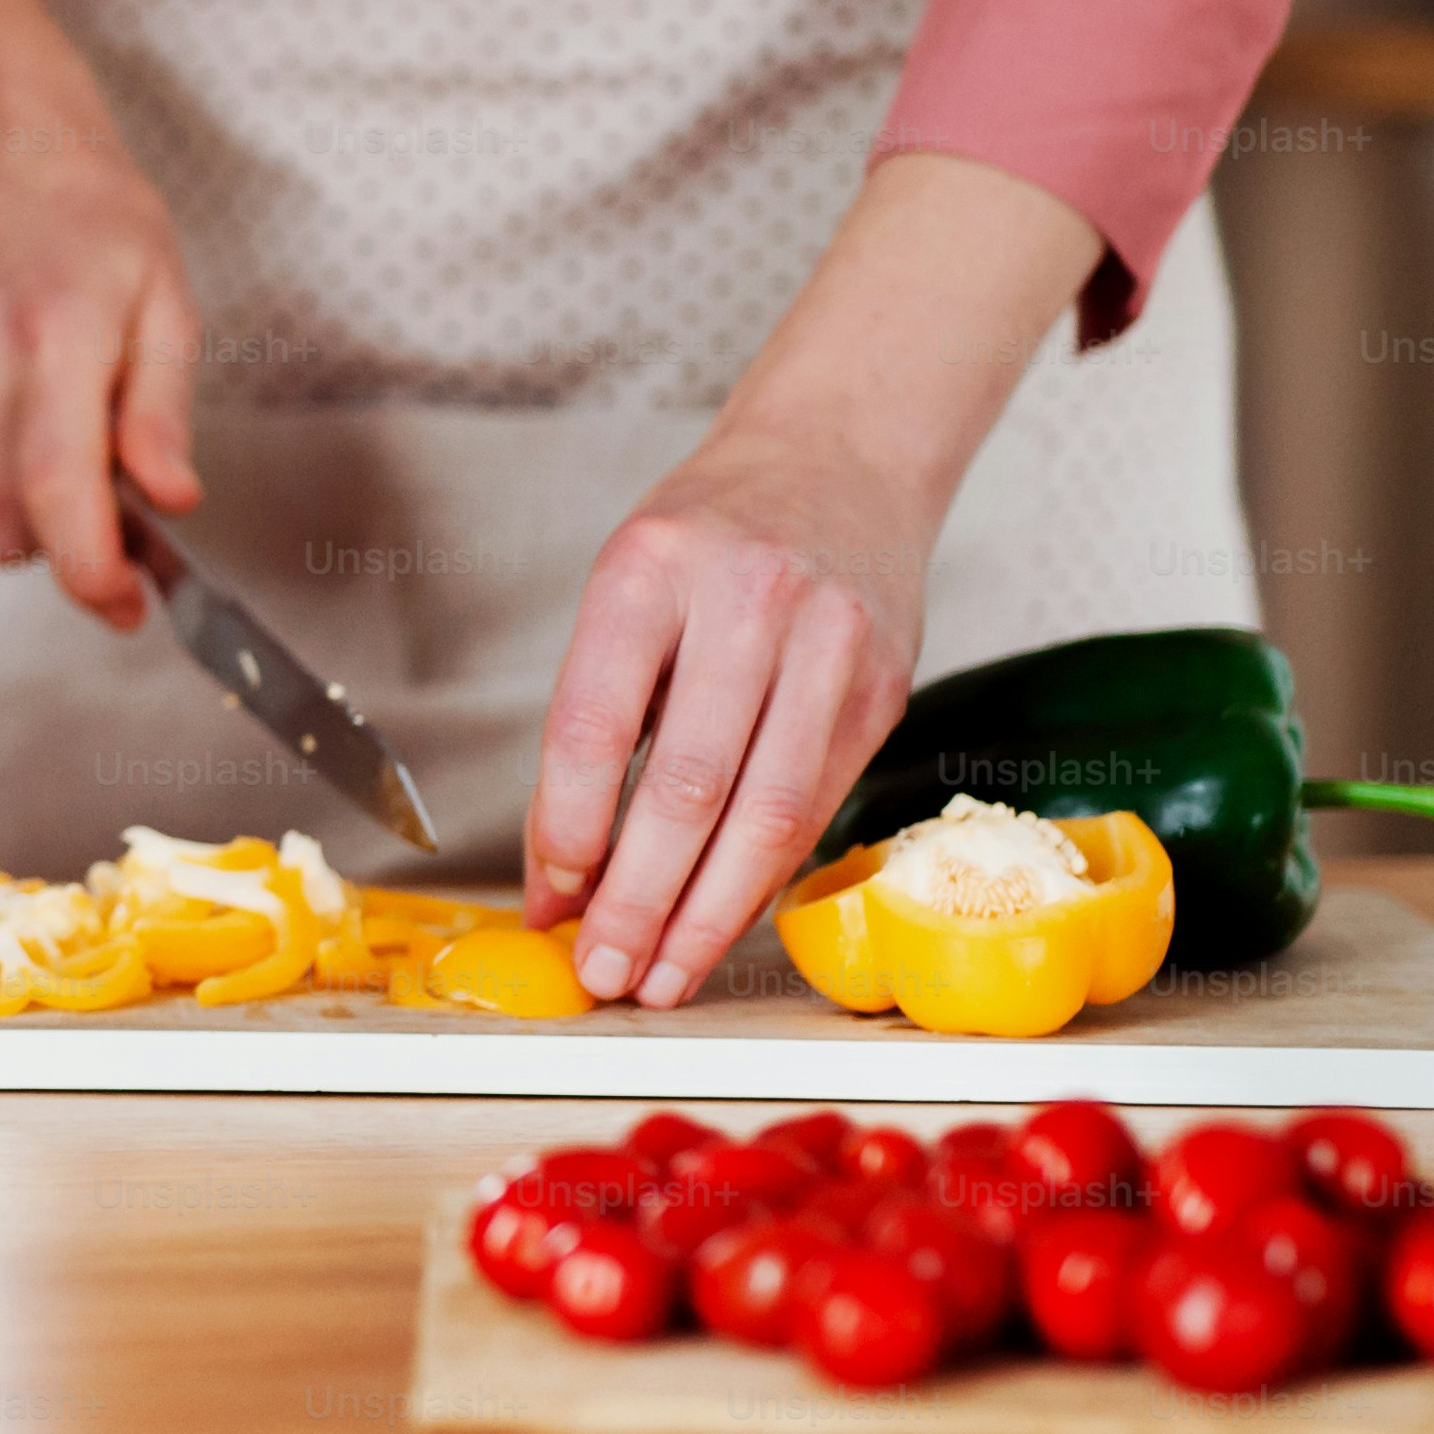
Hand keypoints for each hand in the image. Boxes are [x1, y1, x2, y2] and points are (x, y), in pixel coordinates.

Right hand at [0, 0, 202, 630]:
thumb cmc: (91, 217)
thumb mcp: (166, 299)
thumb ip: (161, 410)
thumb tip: (170, 500)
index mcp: (55, 332)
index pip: (59, 493)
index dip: (91, 574)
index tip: (125, 605)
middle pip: (5, 521)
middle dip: (62, 542)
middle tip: (110, 510)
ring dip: (18, 503)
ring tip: (56, 432)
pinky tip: (1, 395)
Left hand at [517, 426, 927, 1005]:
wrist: (841, 456)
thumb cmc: (709, 535)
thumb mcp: (626, 592)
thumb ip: (592, 723)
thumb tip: (557, 874)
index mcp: (651, 567)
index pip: (595, 723)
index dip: (568, 828)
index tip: (549, 902)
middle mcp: (748, 601)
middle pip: (688, 785)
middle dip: (638, 899)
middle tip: (602, 972)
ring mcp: (830, 645)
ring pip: (766, 813)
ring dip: (707, 914)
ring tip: (660, 977)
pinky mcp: (885, 687)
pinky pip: (816, 806)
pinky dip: (762, 876)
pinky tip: (722, 920)